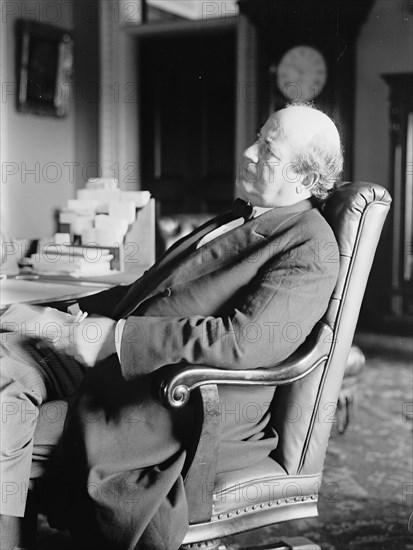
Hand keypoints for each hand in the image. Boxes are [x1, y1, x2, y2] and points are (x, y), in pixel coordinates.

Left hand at [1, 304, 116, 367]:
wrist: (119, 338)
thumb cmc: (107, 327)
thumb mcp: (90, 320)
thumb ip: (77, 324)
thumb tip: (69, 325)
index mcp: (76, 330)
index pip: (57, 335)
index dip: (47, 338)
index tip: (40, 340)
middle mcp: (76, 343)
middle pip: (59, 345)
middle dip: (55, 345)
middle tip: (47, 345)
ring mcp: (81, 353)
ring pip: (69, 353)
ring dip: (70, 349)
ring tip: (78, 345)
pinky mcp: (87, 361)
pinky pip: (79, 359)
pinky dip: (80, 355)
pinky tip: (87, 350)